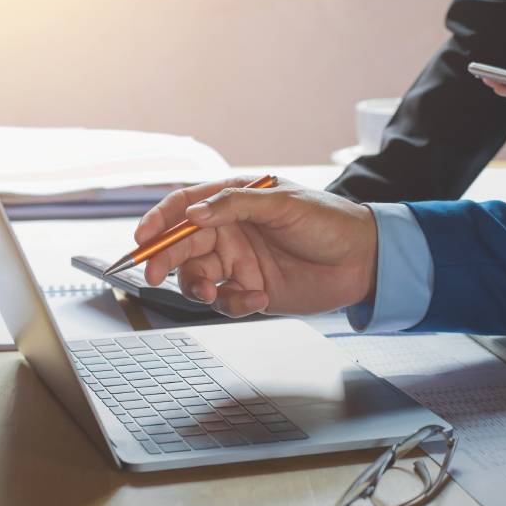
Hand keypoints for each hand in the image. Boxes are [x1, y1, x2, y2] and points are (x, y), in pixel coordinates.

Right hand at [134, 177, 377, 316]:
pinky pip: (226, 301)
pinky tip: (258, 299)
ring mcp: (239, 262)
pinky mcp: (251, 290)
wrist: (363, 260)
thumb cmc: (329, 221)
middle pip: (182, 246)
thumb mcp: (284, 204)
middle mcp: (231, 231)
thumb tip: (193, 214)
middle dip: (165, 261)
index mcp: (235, 201)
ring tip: (212, 293)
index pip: (185, 206)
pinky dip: (233, 304)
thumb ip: (236, 205)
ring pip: (198, 278)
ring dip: (197, 287)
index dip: (159, 221)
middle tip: (155, 275)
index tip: (142, 238)